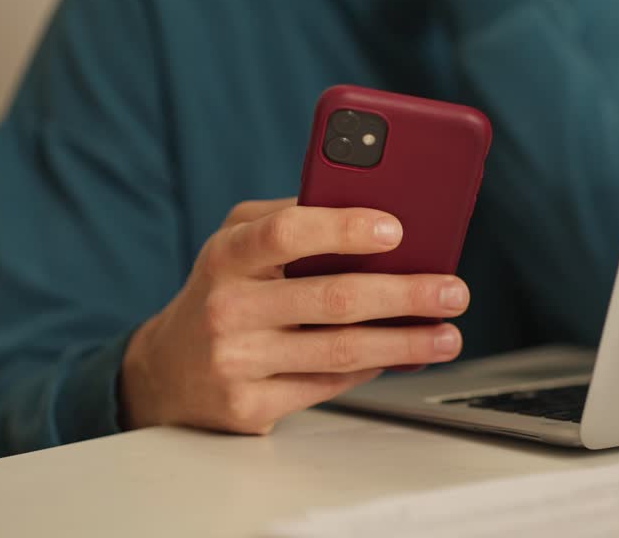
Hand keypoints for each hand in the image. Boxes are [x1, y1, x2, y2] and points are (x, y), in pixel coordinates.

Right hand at [119, 198, 468, 433]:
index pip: (286, 233)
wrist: (166, 369)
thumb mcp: (238, 241)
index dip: (344, 229)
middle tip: (452, 290)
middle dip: (405, 294)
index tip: (396, 229)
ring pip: (340, 351)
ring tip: (447, 334)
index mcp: (228, 254)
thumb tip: (375, 210)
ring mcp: (237, 362)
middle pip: (332, 299)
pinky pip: (328, 385)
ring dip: (405, 343)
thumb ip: (293, 218)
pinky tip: (401, 356)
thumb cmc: (223, 291)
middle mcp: (227, 308)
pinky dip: (373, 368)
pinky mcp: (250, 406)